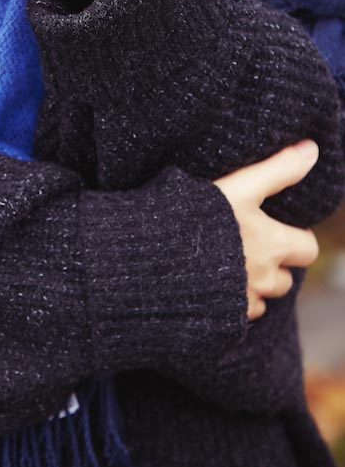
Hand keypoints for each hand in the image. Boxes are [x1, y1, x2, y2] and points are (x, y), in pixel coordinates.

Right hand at [213, 141, 320, 319]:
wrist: (153, 255)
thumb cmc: (198, 216)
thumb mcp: (239, 185)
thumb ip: (278, 169)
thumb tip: (313, 149)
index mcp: (272, 244)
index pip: (307, 248)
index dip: (296, 237)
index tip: (275, 226)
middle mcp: (263, 278)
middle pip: (285, 279)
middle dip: (274, 265)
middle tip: (249, 244)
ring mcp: (241, 301)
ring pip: (261, 298)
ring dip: (252, 285)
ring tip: (226, 263)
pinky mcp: (220, 317)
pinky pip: (236, 314)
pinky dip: (230, 301)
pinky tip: (209, 281)